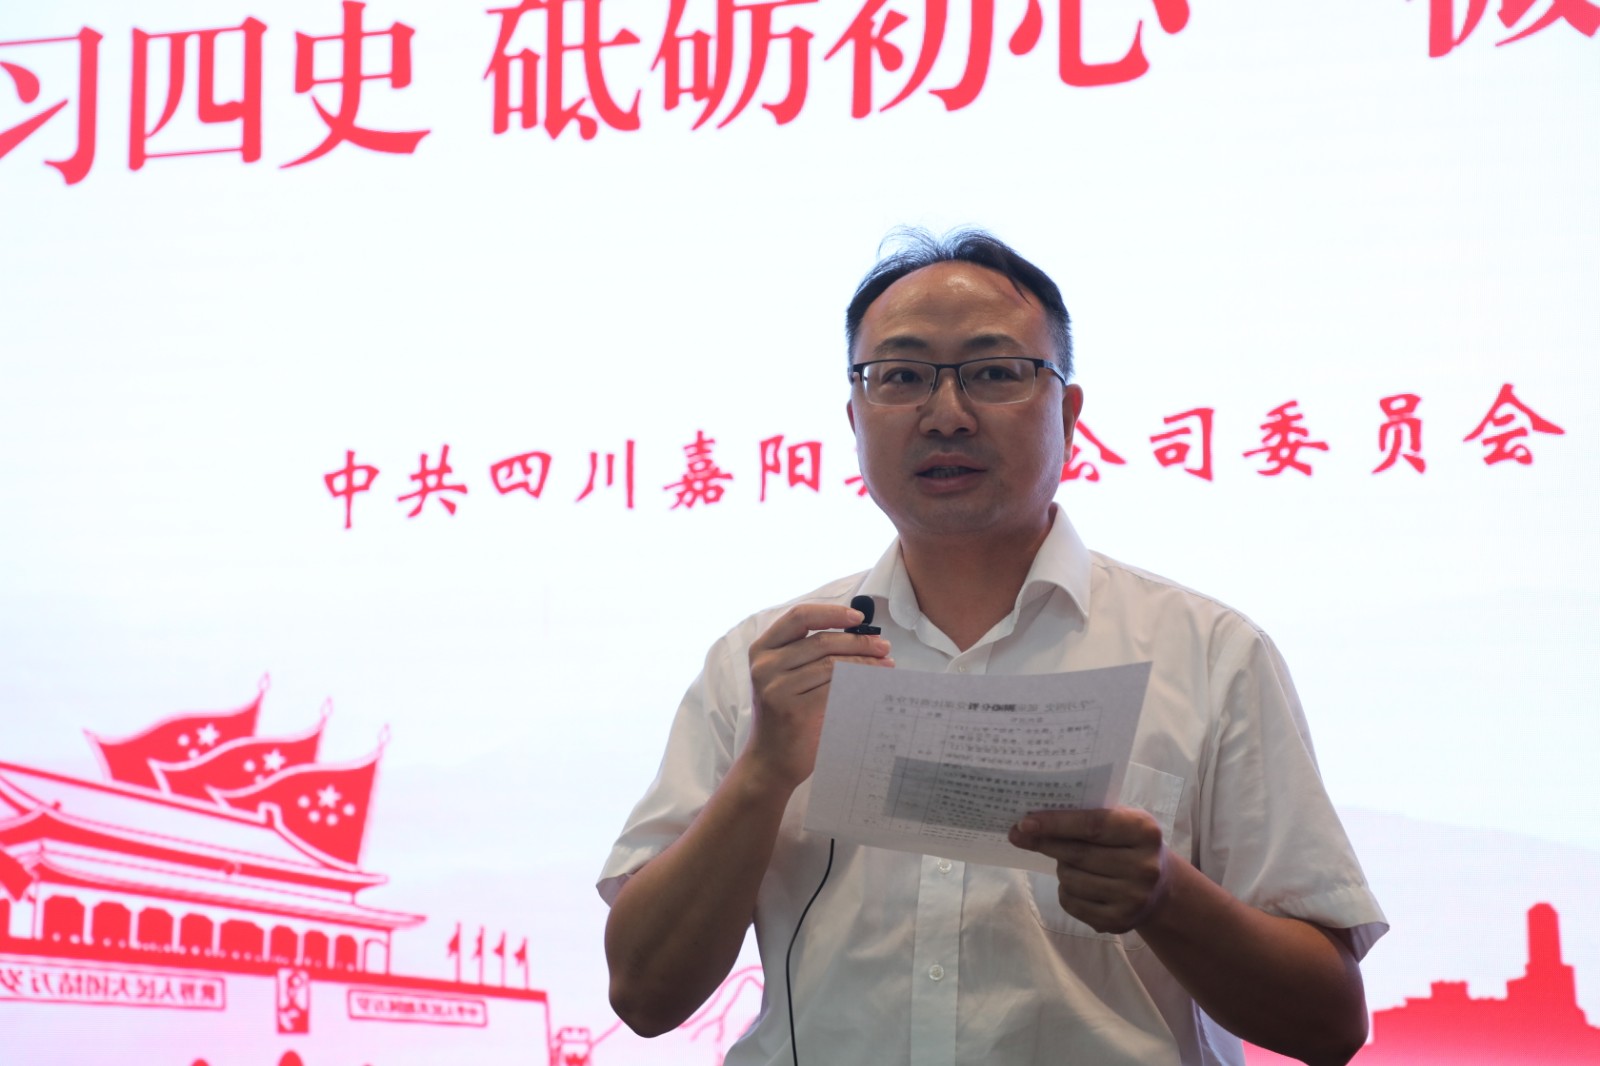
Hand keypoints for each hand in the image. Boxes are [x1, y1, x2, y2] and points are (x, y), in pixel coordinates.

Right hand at [746, 602, 892, 790]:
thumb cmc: (786, 715)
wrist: (770, 759)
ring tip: (886, 665)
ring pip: (832, 665)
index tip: (859, 617)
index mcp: (762, 649)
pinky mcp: (794, 711)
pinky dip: (859, 683)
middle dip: (858, 642)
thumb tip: (860, 635)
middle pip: (822, 641)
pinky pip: (835, 689)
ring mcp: (776, 688)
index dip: (831, 613)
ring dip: (865, 663)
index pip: (799, 617)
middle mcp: (765, 665)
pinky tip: (872, 684)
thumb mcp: (785, 676)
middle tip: (883, 646)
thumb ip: (808, 653)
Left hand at [1009, 807, 1171, 933]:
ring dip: (1060, 868)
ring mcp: (1133, 898)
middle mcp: (1144, 867)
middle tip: (1022, 834)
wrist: (1159, 888)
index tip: (1025, 822)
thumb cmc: (1128, 844)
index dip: (1056, 823)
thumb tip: (1027, 825)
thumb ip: (1082, 818)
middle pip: (1078, 854)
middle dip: (1045, 843)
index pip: (1092, 825)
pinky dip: (1065, 890)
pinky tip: (1078, 884)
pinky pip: (1071, 903)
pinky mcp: (1119, 922)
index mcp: (1144, 832)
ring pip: (1071, 879)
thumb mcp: (1119, 822)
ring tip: (1071, 862)